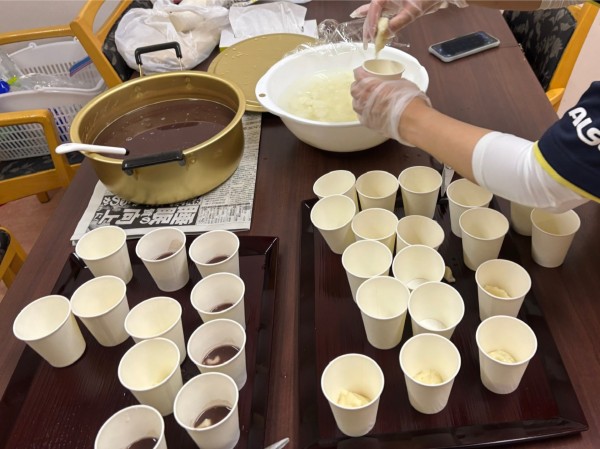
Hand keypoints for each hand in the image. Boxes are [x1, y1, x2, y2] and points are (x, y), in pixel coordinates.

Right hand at [351, 0, 468, 43]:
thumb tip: (386, 34)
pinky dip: (377, 20)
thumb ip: (398, 23)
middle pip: (372, 11)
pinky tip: (370, 26)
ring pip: (375, 13)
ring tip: (366, 36)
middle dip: (368, 26)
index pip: (374, 8)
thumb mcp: (411, 12)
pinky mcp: (395, 5)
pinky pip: (382, 13)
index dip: (371, 22)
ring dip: (370, 24)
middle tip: (366, 40)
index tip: (372, 34)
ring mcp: (390, 1)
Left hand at [351, 67, 430, 145]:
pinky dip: (363, 112)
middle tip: (364, 85)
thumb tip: (393, 82)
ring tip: (365, 98)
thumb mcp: (402, 82)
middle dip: (358, 86)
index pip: (358, 75)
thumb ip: (393, 81)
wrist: (411, 120)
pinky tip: (368, 111)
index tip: (362, 71)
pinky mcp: (368, 123)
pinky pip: (361, 116)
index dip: (360, 72)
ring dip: (359, 99)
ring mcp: (364, 112)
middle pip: (354, 89)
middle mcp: (365, 98)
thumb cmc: (408, 100)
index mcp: (371, 84)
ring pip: (356, 104)